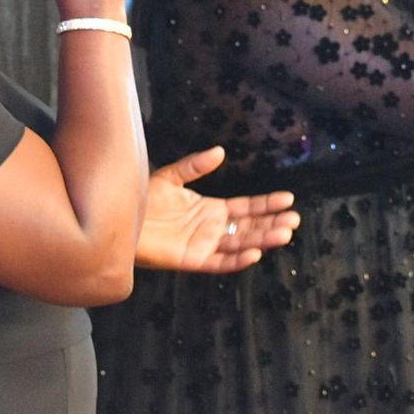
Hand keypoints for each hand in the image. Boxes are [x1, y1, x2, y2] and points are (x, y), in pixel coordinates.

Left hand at [135, 147, 300, 273]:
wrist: (120, 219)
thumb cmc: (142, 201)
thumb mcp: (171, 177)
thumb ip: (195, 166)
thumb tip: (220, 152)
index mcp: (210, 210)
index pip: (246, 207)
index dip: (266, 204)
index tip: (288, 199)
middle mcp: (212, 229)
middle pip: (249, 227)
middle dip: (272, 224)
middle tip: (294, 220)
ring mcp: (204, 245)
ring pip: (240, 244)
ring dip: (262, 239)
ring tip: (284, 233)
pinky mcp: (193, 260)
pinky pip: (220, 262)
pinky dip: (237, 259)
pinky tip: (255, 253)